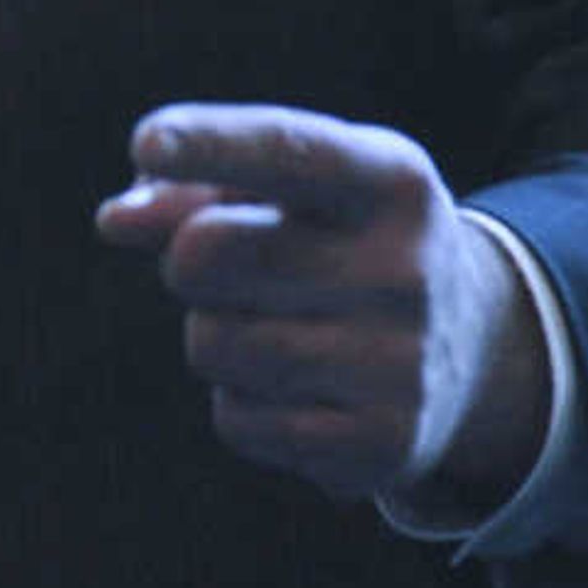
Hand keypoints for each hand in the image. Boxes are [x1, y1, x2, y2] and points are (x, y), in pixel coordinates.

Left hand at [94, 102, 550, 513]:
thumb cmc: (339, 241)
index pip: (286, 150)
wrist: (471, 344)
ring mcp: (401, 362)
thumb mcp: (293, 190)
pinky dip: (240, 401)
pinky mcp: (382, 444)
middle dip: (186, 258)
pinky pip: (236, 420)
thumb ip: (194, 188)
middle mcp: (406, 267)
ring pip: (209, 343)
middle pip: (205, 253)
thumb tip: (116, 221)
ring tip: (276, 324)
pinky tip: (297, 386)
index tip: (145, 143)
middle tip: (233, 267)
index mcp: (390, 179)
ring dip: (212, 333)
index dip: (208, 143)